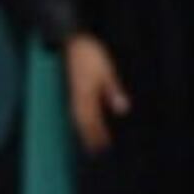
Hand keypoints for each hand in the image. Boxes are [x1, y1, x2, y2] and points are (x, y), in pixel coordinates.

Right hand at [64, 34, 129, 153]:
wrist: (71, 42)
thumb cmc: (91, 55)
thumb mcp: (108, 72)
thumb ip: (114, 91)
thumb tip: (123, 109)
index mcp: (86, 96)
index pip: (92, 121)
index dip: (97, 135)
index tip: (103, 146)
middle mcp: (77, 98)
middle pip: (83, 123)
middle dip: (89, 137)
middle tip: (96, 150)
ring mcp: (71, 94)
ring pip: (76, 118)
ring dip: (83, 130)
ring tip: (90, 141)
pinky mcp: (71, 89)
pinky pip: (74, 110)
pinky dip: (78, 120)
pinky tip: (82, 122)